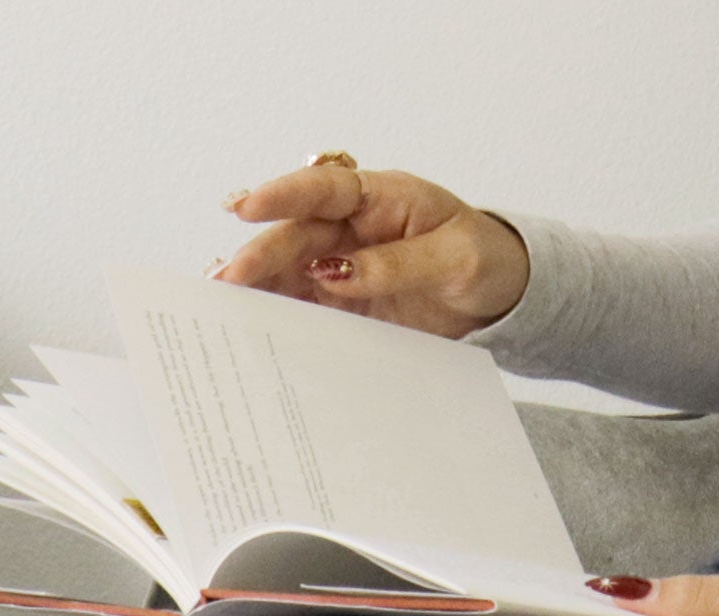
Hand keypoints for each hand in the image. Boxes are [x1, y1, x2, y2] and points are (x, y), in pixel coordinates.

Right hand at [216, 165, 530, 338]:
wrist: (499, 295)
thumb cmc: (483, 259)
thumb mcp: (454, 259)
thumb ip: (396, 264)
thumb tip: (336, 271)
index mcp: (382, 198)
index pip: (325, 189)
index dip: (283, 195)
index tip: (246, 207)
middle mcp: (352, 227)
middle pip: (297, 236)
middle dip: (260, 254)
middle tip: (228, 278)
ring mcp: (341, 264)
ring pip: (288, 270)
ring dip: (255, 285)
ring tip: (219, 302)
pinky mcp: (340, 300)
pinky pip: (301, 304)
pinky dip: (274, 313)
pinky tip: (246, 324)